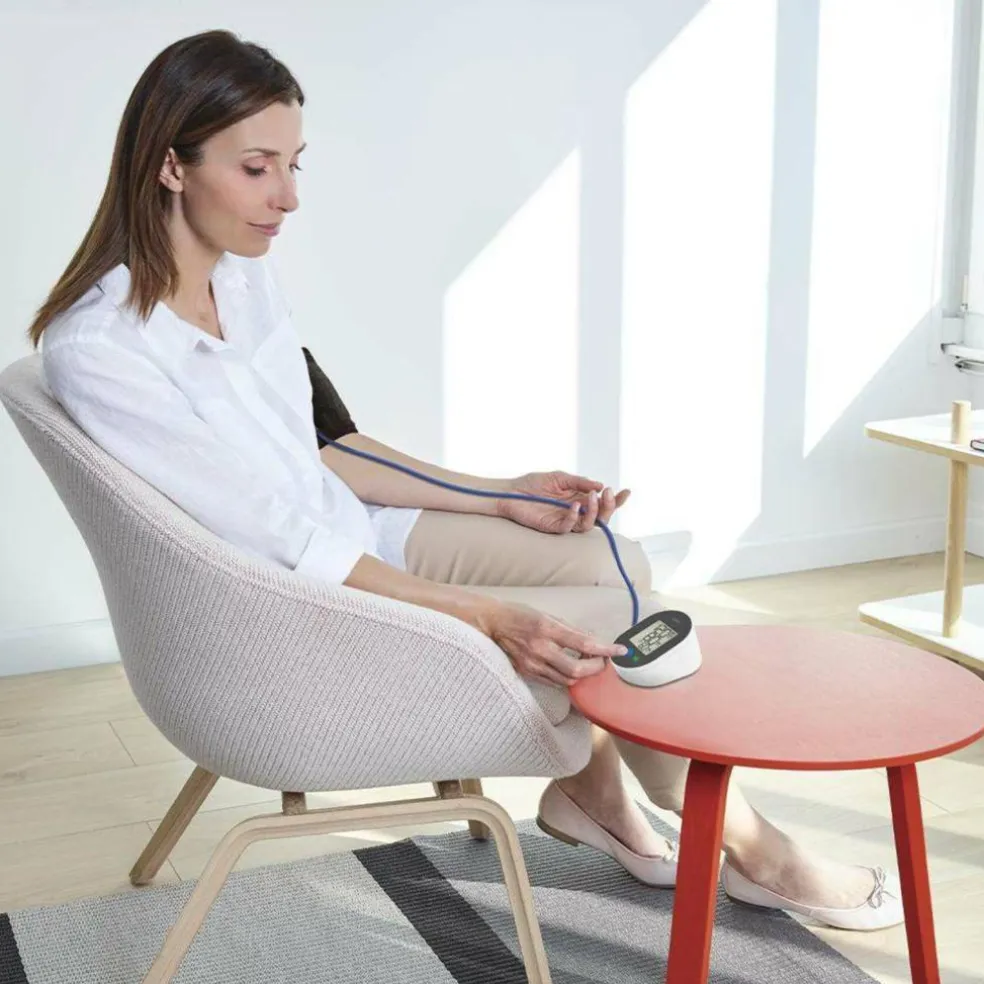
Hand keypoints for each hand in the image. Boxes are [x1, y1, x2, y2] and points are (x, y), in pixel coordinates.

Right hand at [477, 600, 627, 687]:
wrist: (491, 624)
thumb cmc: (519, 615)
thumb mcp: (547, 615)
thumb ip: (570, 630)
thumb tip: (592, 640)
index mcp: (546, 629)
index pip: (583, 643)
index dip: (605, 649)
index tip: (620, 651)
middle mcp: (540, 649)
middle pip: (577, 669)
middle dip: (595, 667)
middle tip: (602, 660)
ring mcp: (532, 664)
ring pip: (567, 680)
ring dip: (582, 673)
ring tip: (585, 661)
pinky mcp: (527, 673)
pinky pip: (554, 682)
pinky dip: (567, 677)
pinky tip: (569, 667)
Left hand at [497, 470, 630, 533]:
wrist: (511, 492)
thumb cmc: (533, 484)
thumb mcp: (560, 477)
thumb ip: (579, 482)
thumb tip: (600, 486)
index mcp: (579, 499)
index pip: (602, 503)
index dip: (616, 500)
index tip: (626, 492)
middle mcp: (575, 512)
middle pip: (600, 517)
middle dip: (609, 507)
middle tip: (608, 494)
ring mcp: (565, 520)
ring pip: (588, 525)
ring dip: (594, 512)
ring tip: (591, 498)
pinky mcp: (553, 527)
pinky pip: (569, 527)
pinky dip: (574, 517)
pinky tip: (573, 505)